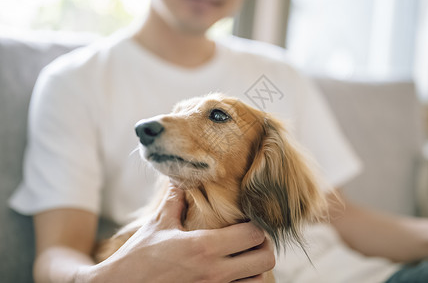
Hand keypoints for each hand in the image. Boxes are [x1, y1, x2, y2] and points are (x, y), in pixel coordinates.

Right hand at [78, 185, 274, 282]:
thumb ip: (175, 199)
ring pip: (258, 281)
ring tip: (244, 258)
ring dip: (256, 268)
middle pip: (265, 259)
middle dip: (263, 247)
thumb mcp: (158, 224)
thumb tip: (180, 177)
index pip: (254, 234)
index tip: (248, 220)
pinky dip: (244, 282)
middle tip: (251, 240)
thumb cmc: (139, 257)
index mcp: (204, 246)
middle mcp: (215, 272)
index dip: (256, 225)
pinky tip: (232, 273)